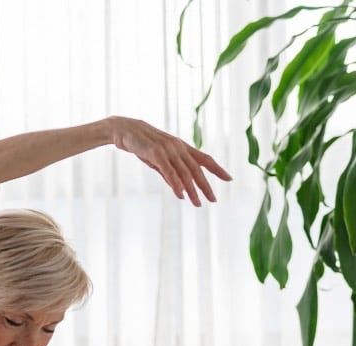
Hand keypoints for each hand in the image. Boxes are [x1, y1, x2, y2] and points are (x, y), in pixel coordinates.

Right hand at [108, 116, 231, 206]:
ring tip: (197, 204)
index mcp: (182, 147)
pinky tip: (181, 195)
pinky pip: (169, 172)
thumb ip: (171, 173)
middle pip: (197, 169)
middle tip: (213, 200)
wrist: (125, 130)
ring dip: (192, 190)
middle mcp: (178, 147)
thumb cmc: (142, 145)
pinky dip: (175, 184)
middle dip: (206, 186)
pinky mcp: (156, 154)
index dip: (218, 169)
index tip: (229, 179)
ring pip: (184, 173)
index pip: (204, 159)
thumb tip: (182, 189)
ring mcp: (168, 150)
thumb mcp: (159, 160)